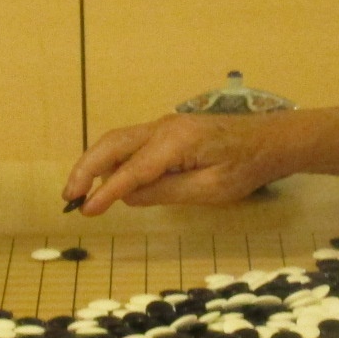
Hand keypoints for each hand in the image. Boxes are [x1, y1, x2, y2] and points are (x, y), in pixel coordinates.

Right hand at [63, 113, 285, 213]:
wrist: (270, 140)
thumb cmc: (246, 167)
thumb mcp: (211, 189)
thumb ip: (167, 191)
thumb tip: (128, 196)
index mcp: (176, 142)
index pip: (131, 171)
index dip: (105, 193)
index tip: (86, 211)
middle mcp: (163, 128)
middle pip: (112, 144)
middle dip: (86, 170)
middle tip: (68, 198)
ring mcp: (163, 126)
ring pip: (117, 140)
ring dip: (94, 163)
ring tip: (78, 191)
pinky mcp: (167, 131)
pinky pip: (131, 143)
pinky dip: (111, 159)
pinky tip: (106, 180)